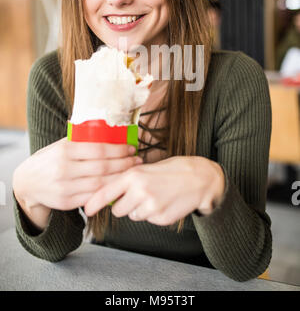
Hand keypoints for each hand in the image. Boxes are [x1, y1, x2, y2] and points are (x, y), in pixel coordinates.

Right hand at [13, 137, 141, 211]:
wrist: (26, 183)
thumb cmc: (48, 160)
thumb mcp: (60, 145)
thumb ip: (80, 141)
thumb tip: (109, 132)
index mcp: (65, 151)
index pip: (98, 149)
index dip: (118, 149)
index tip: (131, 148)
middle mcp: (65, 169)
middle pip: (102, 167)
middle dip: (124, 164)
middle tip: (137, 160)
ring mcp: (65, 187)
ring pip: (100, 184)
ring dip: (120, 178)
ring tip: (132, 172)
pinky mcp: (66, 202)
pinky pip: (92, 197)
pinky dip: (107, 191)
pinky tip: (118, 186)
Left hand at [84, 156, 224, 224]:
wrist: (198, 178)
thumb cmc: (171, 170)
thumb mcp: (146, 168)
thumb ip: (127, 179)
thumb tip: (107, 191)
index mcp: (134, 175)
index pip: (106, 192)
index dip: (93, 202)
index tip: (86, 210)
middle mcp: (140, 191)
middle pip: (117, 209)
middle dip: (123, 206)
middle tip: (136, 196)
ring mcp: (151, 206)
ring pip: (133, 216)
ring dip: (139, 210)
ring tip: (154, 196)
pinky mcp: (160, 218)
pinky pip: (148, 220)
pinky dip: (152, 214)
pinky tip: (163, 202)